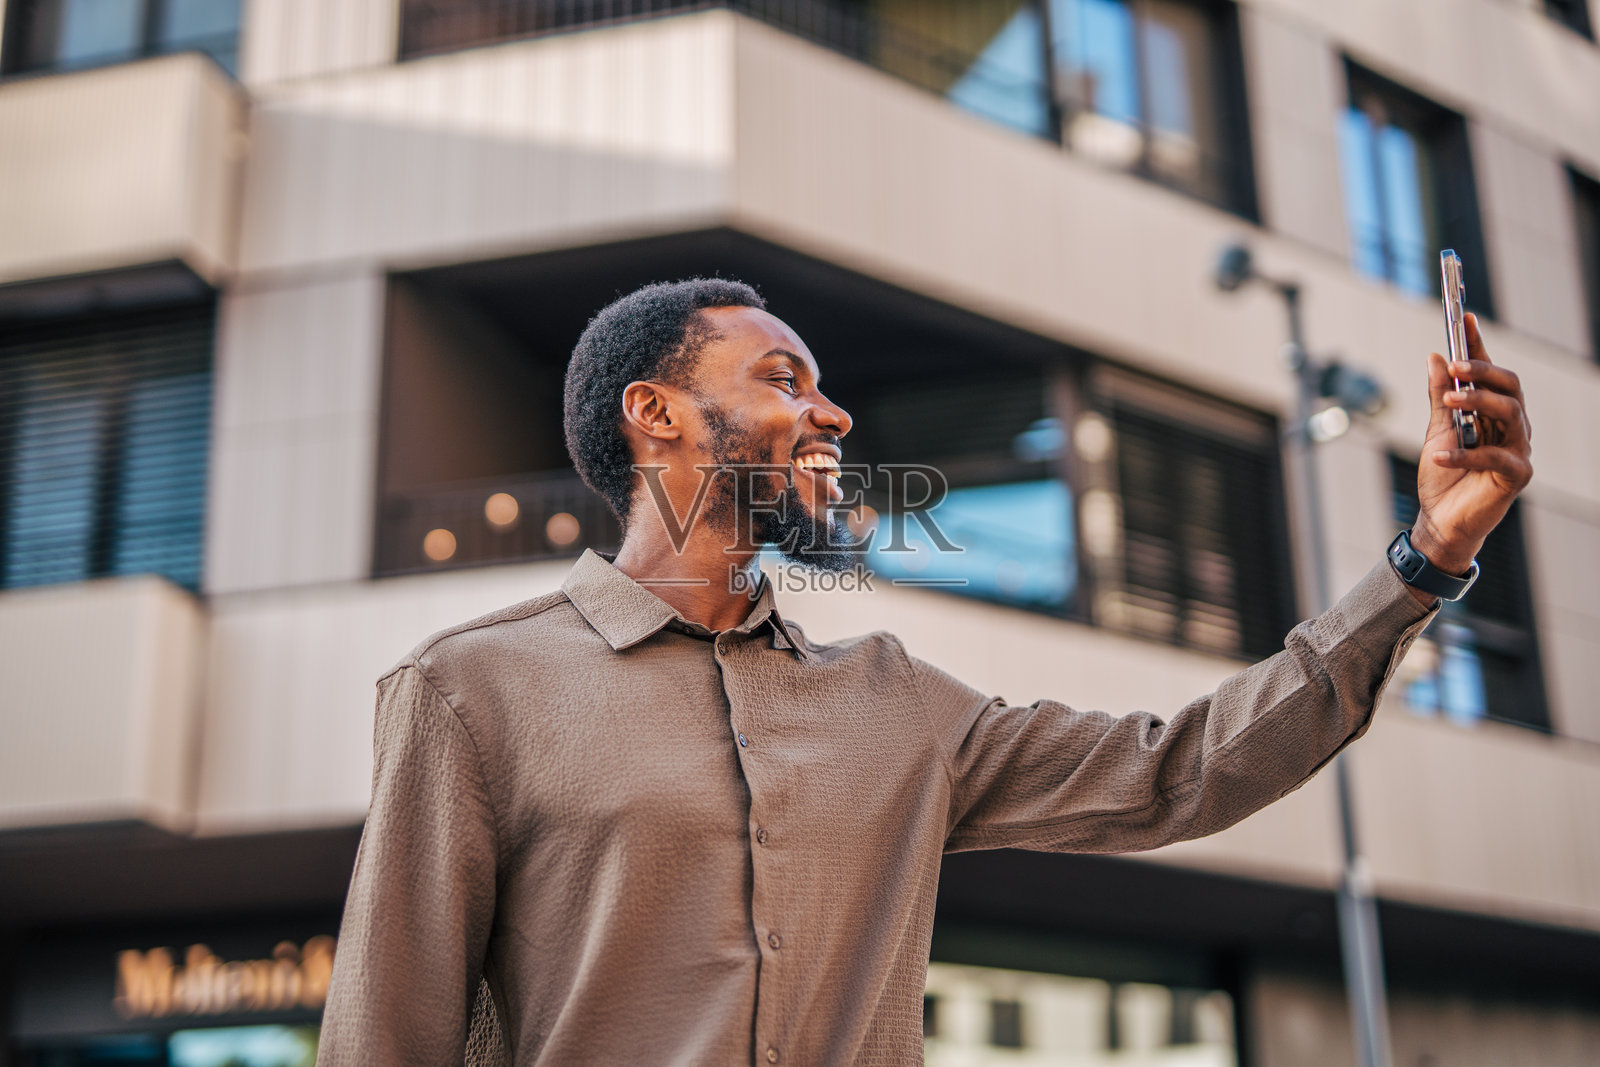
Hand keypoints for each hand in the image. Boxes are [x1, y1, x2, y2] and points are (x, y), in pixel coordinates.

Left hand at [1410, 312, 1532, 580]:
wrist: (1440, 520)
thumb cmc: (1442, 476)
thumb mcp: (1437, 431)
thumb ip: (1440, 397)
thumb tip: (1436, 357)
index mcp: (1492, 412)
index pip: (1490, 373)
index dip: (1479, 346)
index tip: (1464, 318)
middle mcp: (1511, 426)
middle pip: (1509, 387)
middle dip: (1484, 372)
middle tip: (1456, 367)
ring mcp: (1517, 449)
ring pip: (1511, 412)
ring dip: (1478, 403)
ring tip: (1449, 402)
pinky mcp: (1516, 475)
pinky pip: (1496, 456)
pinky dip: (1465, 454)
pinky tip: (1441, 455)